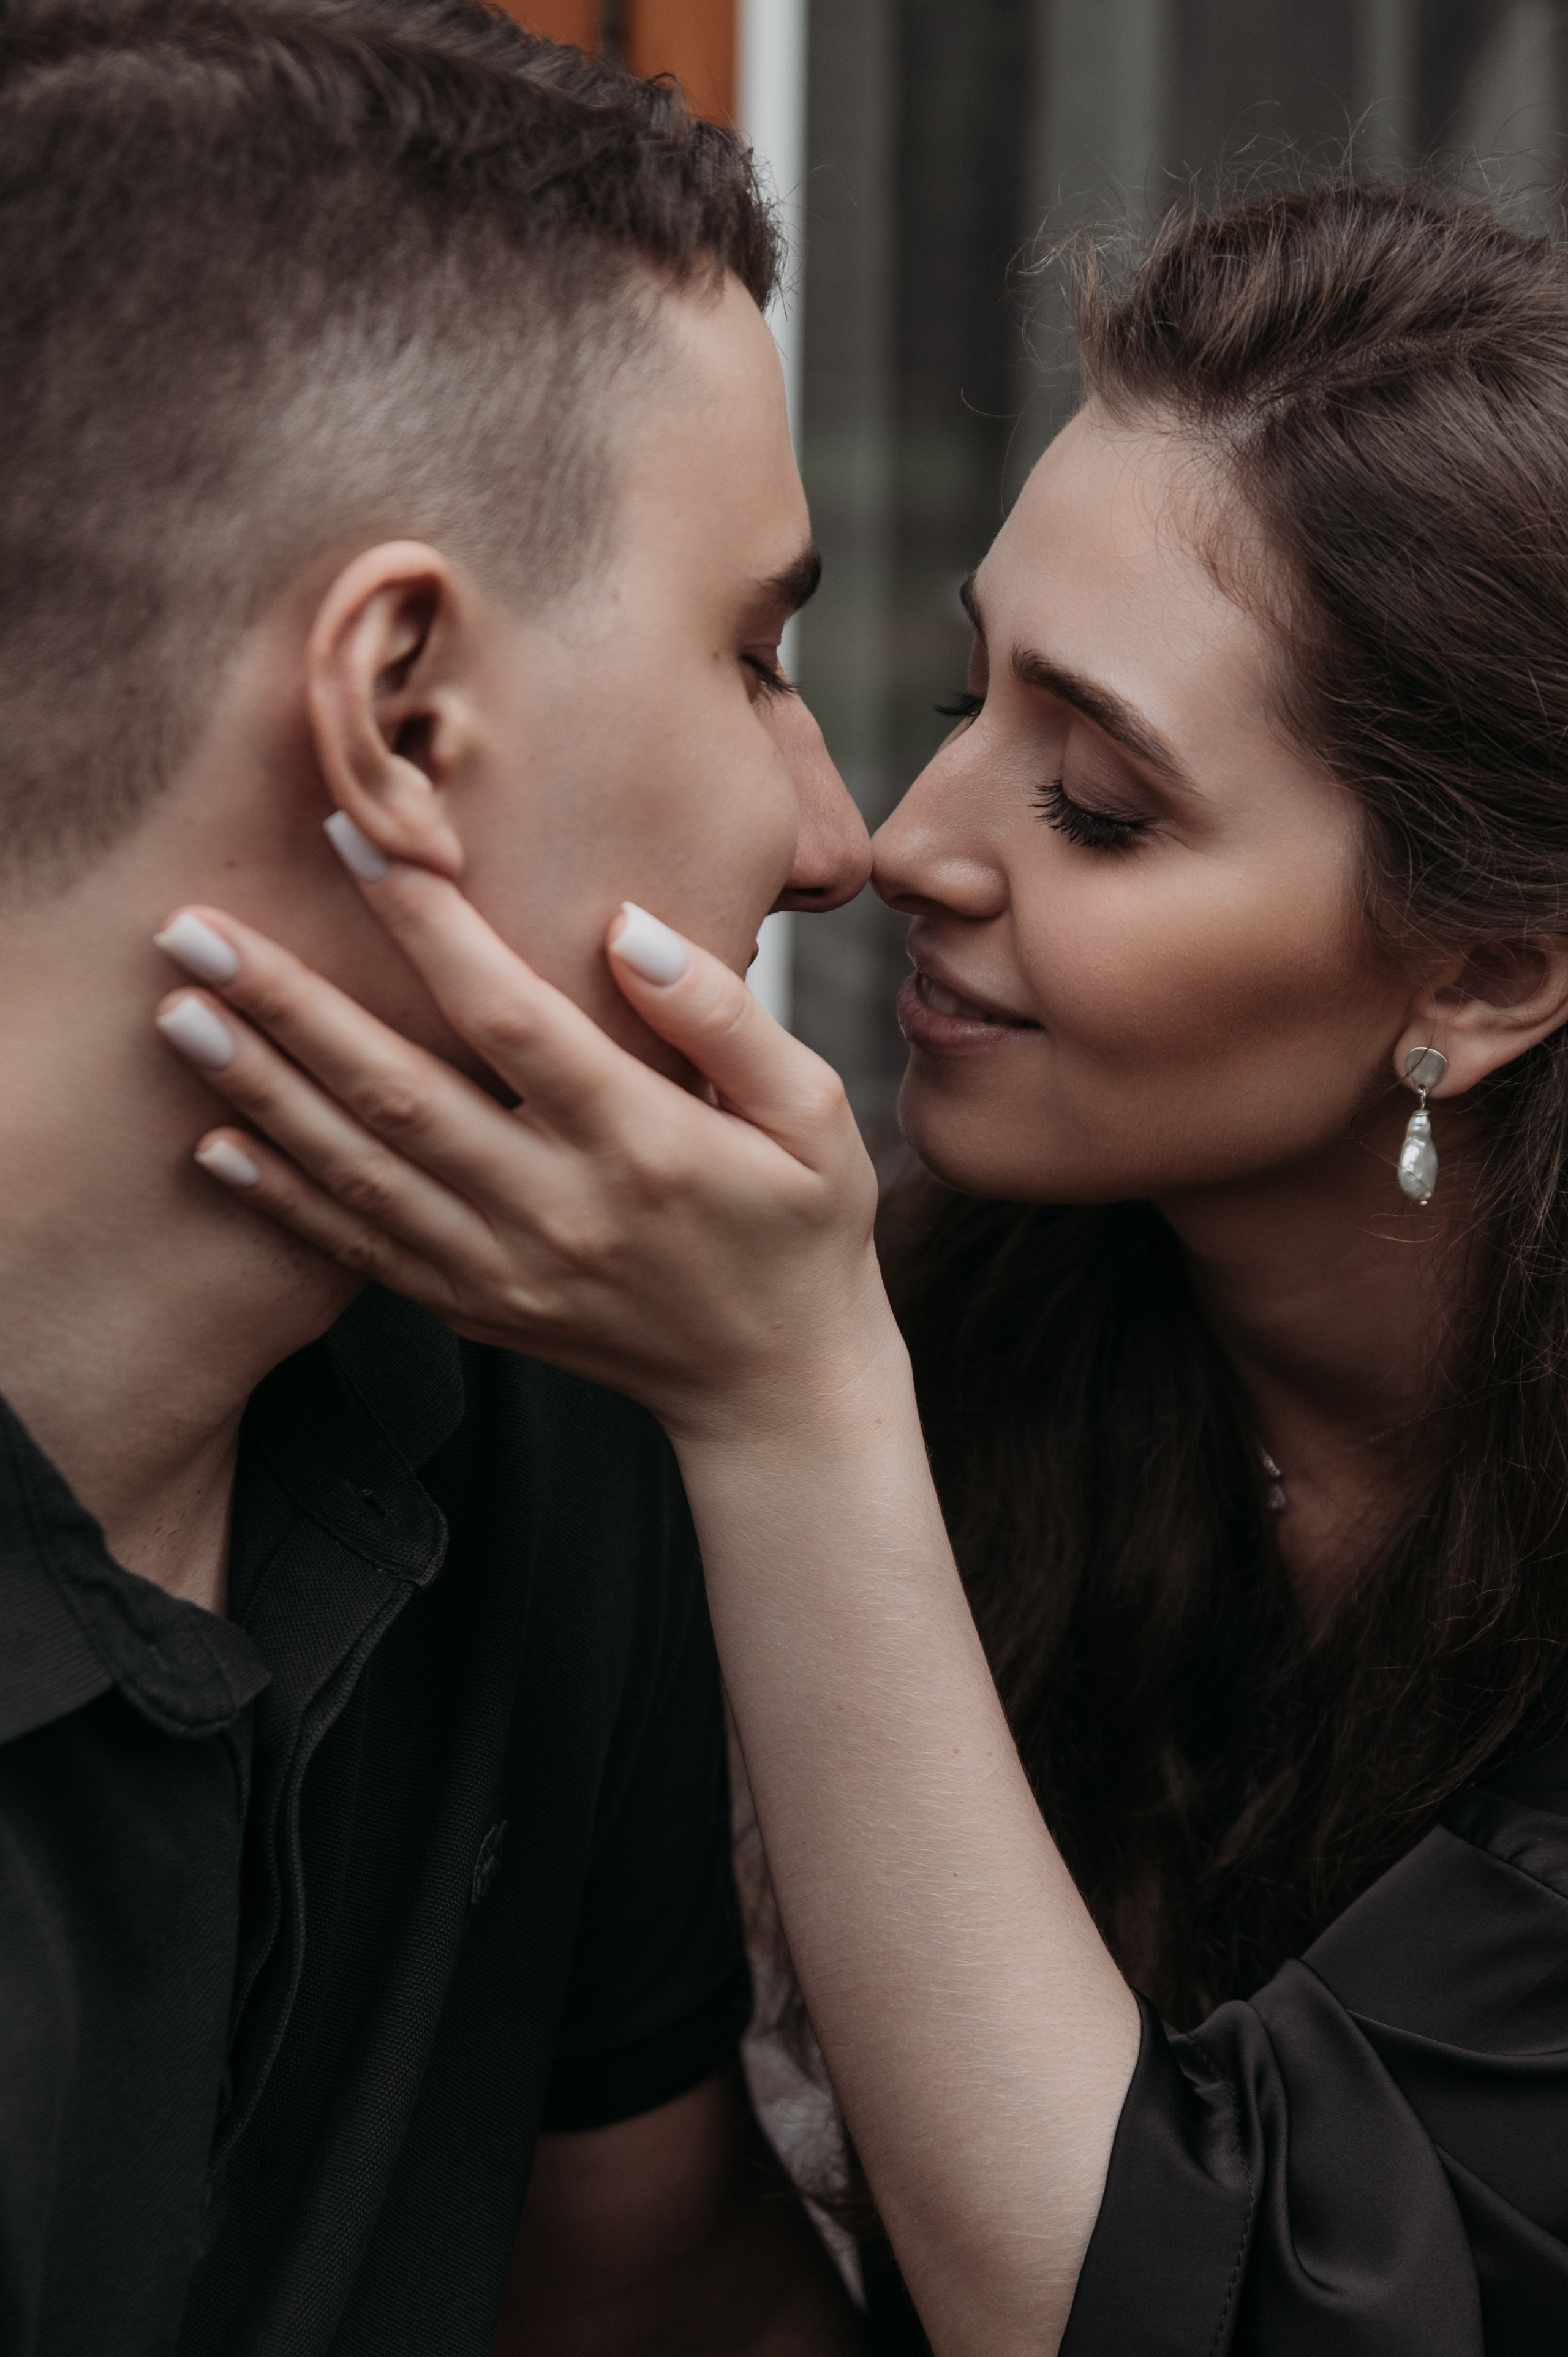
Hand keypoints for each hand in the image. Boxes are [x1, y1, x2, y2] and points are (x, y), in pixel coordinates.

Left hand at [151, 863, 892, 1444]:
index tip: (353, 837)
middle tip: (191, 929)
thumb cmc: (802, 1228)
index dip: (427, 925)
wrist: (774, 1391)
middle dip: (285, 1006)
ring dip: (258, 1090)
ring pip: (356, 1172)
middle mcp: (556, 1210)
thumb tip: (624, 924)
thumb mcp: (812, 1115)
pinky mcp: (476, 1309)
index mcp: (641, 1144)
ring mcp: (504, 1271)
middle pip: (397, 1092)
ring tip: (175, 1012)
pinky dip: (281, 1202)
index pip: (511, 1017)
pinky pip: (358, 1254)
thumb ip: (723, 1018)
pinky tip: (211, 1144)